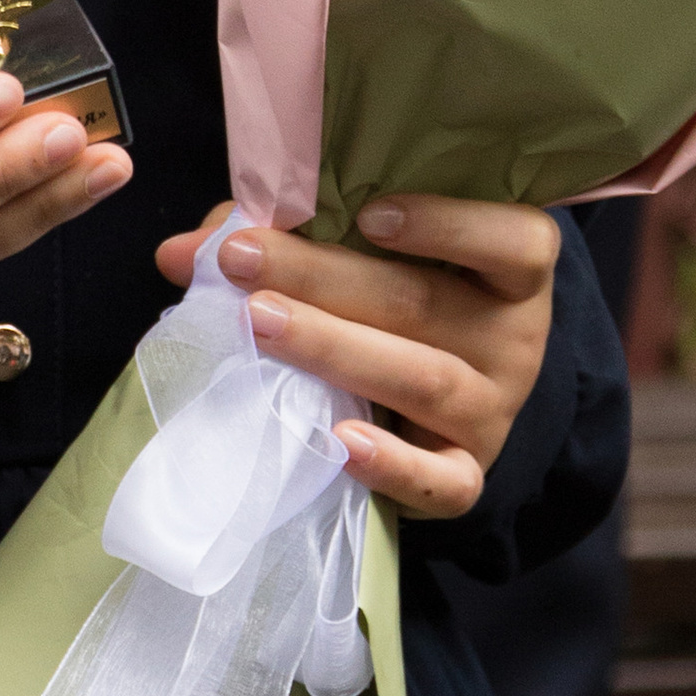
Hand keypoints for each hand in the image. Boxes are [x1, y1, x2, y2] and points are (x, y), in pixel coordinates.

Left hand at [154, 193, 557, 522]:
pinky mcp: (467, 473)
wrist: (439, 405)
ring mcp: (493, 411)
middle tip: (240, 258)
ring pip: (424, 379)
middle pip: (425, 302)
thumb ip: (281, 239)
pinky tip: (341, 442)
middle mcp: (512, 339)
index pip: (515, 241)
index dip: (449, 224)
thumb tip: (180, 252)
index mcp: (503, 270)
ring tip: (260, 323)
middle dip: (322, 276)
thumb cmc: (392, 300)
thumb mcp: (357, 255)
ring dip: (335, 349)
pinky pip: (445, 483)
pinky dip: (395, 466)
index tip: (367, 212)